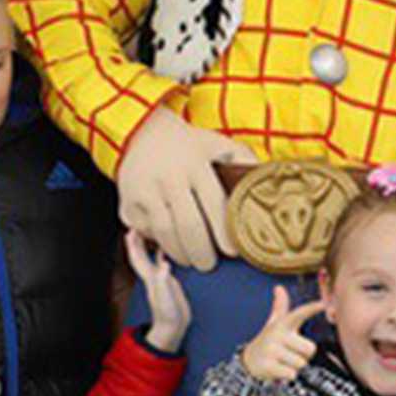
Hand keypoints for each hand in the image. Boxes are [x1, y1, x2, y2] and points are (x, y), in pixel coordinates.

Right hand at [116, 109, 256, 270]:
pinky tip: (170, 244)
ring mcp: (144, 190)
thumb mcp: (217, 144)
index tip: (234, 252)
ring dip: (181, 253)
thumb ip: (242, 162)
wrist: (140, 131)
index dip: (225, 233)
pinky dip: (159, 243)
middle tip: (210, 264)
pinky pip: (145, 232)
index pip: (214, 204)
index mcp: (195, 162)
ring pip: (165, 234)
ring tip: (192, 259)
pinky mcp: (128, 202)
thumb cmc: (186, 144)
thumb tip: (268, 187)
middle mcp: (168, 176)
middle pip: (188, 226)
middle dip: (202, 252)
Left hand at [126, 229, 190, 352]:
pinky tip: (164, 250)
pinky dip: (162, 255)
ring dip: (147, 246)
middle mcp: (152, 277)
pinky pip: (163, 264)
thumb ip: (164, 281)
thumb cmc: (168, 315)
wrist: (172, 327)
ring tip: (148, 234)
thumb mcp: (166, 298)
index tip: (130, 231)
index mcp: (150, 278)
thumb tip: (164, 264)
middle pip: (141, 256)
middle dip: (136, 242)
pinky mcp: (169, 283)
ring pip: (150, 258)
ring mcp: (160, 279)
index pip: (138, 259)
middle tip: (135, 227)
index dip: (133, 245)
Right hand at [239, 286, 326, 384]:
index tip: (324, 304)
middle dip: (303, 355)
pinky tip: (278, 370)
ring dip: (295, 366)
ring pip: (301, 363)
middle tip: (290, 353)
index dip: (312, 308)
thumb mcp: (274, 323)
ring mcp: (271, 350)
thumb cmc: (269, 341)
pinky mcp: (268, 365)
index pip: (299, 313)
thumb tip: (279, 287)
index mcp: (282, 324)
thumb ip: (280, 306)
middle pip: (310, 349)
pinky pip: (292, 374)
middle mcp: (277, 334)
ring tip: (282, 361)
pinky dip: (288, 375)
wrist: (248, 361)